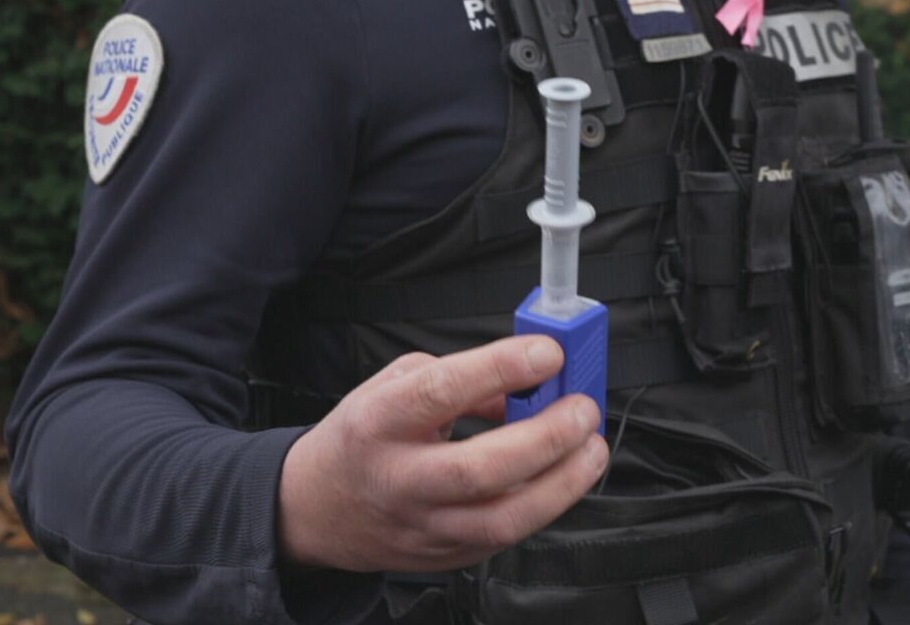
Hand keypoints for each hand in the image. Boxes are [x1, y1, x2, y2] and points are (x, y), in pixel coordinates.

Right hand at [276, 336, 606, 572]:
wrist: (319, 507)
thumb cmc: (365, 437)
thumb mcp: (396, 384)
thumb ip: (462, 379)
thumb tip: (528, 383)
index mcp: (379, 421)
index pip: (441, 392)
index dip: (501, 369)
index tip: (548, 353)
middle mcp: (399, 478)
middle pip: (479, 469)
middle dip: (545, 437)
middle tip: (582, 410)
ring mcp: (423, 525)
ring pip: (501, 519)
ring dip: (561, 483)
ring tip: (591, 449)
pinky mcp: (446, 557)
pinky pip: (506, 536)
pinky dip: (544, 505)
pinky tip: (562, 479)